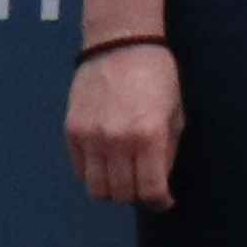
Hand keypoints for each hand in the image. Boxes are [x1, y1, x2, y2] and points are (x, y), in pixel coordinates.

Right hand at [63, 44, 179, 209]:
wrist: (120, 44)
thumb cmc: (158, 76)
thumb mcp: (175, 112)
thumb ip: (167, 150)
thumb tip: (160, 182)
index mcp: (149, 136)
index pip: (149, 189)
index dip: (159, 201)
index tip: (164, 200)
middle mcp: (116, 141)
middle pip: (121, 194)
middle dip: (136, 195)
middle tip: (144, 186)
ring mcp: (90, 137)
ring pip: (96, 188)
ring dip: (113, 190)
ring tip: (124, 177)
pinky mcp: (72, 132)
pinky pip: (80, 170)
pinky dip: (94, 174)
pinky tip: (107, 162)